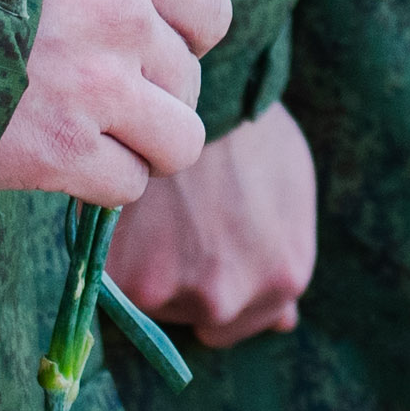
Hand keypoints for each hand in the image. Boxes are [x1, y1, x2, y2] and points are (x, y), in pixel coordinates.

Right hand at [0, 0, 226, 206]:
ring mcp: (98, 89)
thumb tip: (155, 27)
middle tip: (103, 97)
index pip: (212, 11)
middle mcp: (124, 20)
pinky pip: (126, 183)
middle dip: (155, 96)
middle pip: (190, 82)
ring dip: (143, 147)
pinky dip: (103, 181)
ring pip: (178, 142)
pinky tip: (67, 162)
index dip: (187, 38)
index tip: (154, 46)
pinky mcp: (63, 151)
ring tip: (99, 137)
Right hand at [109, 101, 316, 345]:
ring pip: (156, 301)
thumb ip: (284, 261)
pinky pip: (116, 285)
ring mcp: (173, 292)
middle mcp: (230, 299)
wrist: (198, 88)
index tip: (208, 248)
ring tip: (158, 211)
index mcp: (283, 280)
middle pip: (201, 317)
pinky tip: (130, 216)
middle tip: (182, 223)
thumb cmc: (249, 132)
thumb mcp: (293, 194)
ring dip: (153, 268)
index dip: (225, 284)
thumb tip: (284, 322)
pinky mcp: (124, 277)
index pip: (246, 320)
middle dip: (192, 280)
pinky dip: (117, 256)